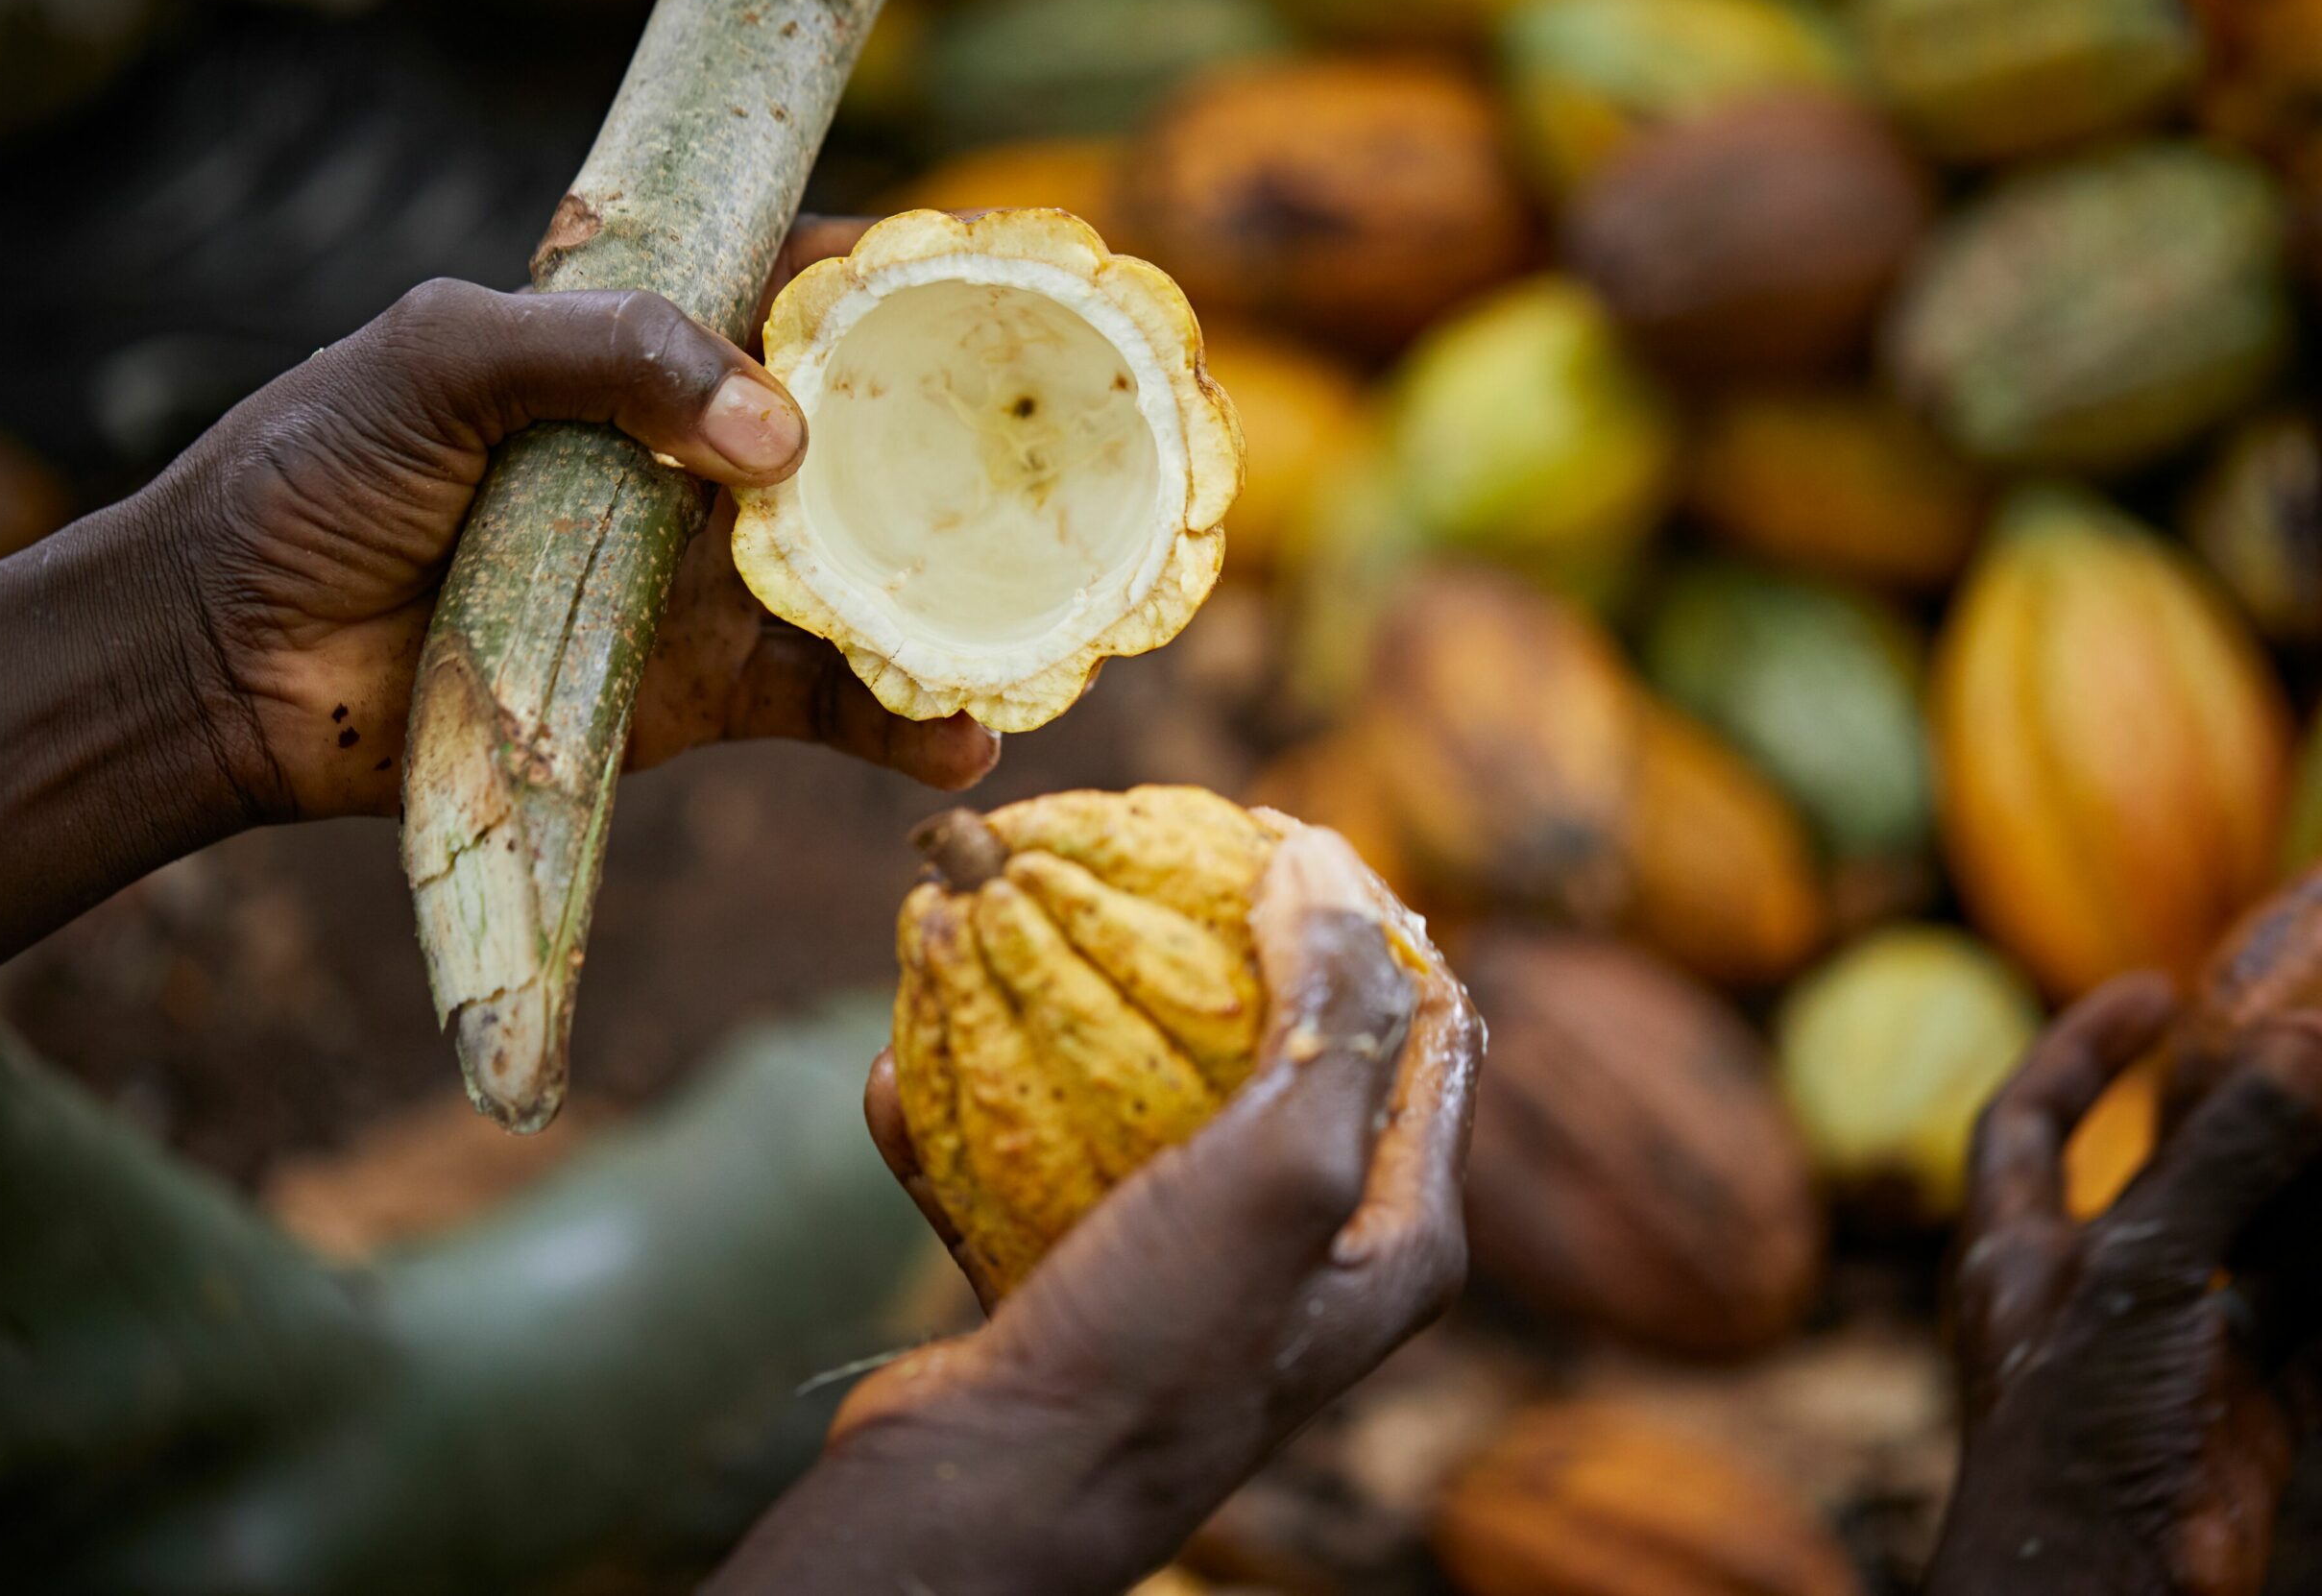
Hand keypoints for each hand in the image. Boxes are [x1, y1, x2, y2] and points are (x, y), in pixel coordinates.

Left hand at [142, 216, 997, 820]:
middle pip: (869, 441)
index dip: (894, 284)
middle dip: (971, 445)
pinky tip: (965, 734)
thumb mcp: (445, 357)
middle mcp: (696, 461)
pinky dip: (903, 725)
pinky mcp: (701, 695)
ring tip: (1052, 616)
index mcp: (638, 353)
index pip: (795, 291)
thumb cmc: (313, 477)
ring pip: (873, 580)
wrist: (230, 663)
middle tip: (1076, 456)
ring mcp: (709, 582)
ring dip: (963, 598)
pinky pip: (827, 705)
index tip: (992, 285)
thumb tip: (784, 433)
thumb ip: (606, 354)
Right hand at [708, 827, 1484, 1595]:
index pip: (1425, 1028)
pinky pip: (1026, 1163)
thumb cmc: (1157, 1344)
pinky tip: (898, 1064)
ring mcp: (1189, 1266)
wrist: (993, 1495)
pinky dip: (970, 1112)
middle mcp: (1307, 1248)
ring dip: (1065, 1012)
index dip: (1369, 915)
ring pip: (1138, 1094)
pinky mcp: (1079, 1284)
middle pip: (1281, 1046)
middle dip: (1213, 943)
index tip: (1273, 829)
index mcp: (1396, 1232)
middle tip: (1142, 854)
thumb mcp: (1283, 1172)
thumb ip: (1332, 1016)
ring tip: (992, 927)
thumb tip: (1327, 862)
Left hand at [1930, 976, 2321, 1595]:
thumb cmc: (2076, 1433)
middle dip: (2249, 1113)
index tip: (2152, 989)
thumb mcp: (2137, 1277)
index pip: (2030, 1118)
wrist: (2104, 1591)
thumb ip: (2221, 1161)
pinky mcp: (2247, 1413)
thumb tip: (2303, 1042)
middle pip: (2176, 1173)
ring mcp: (2173, 1354)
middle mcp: (2095, 1291)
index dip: (2081, 1048)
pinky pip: (2313, 1320)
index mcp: (2020, 1248)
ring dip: (2318, 1185)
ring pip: (2263, 1243)